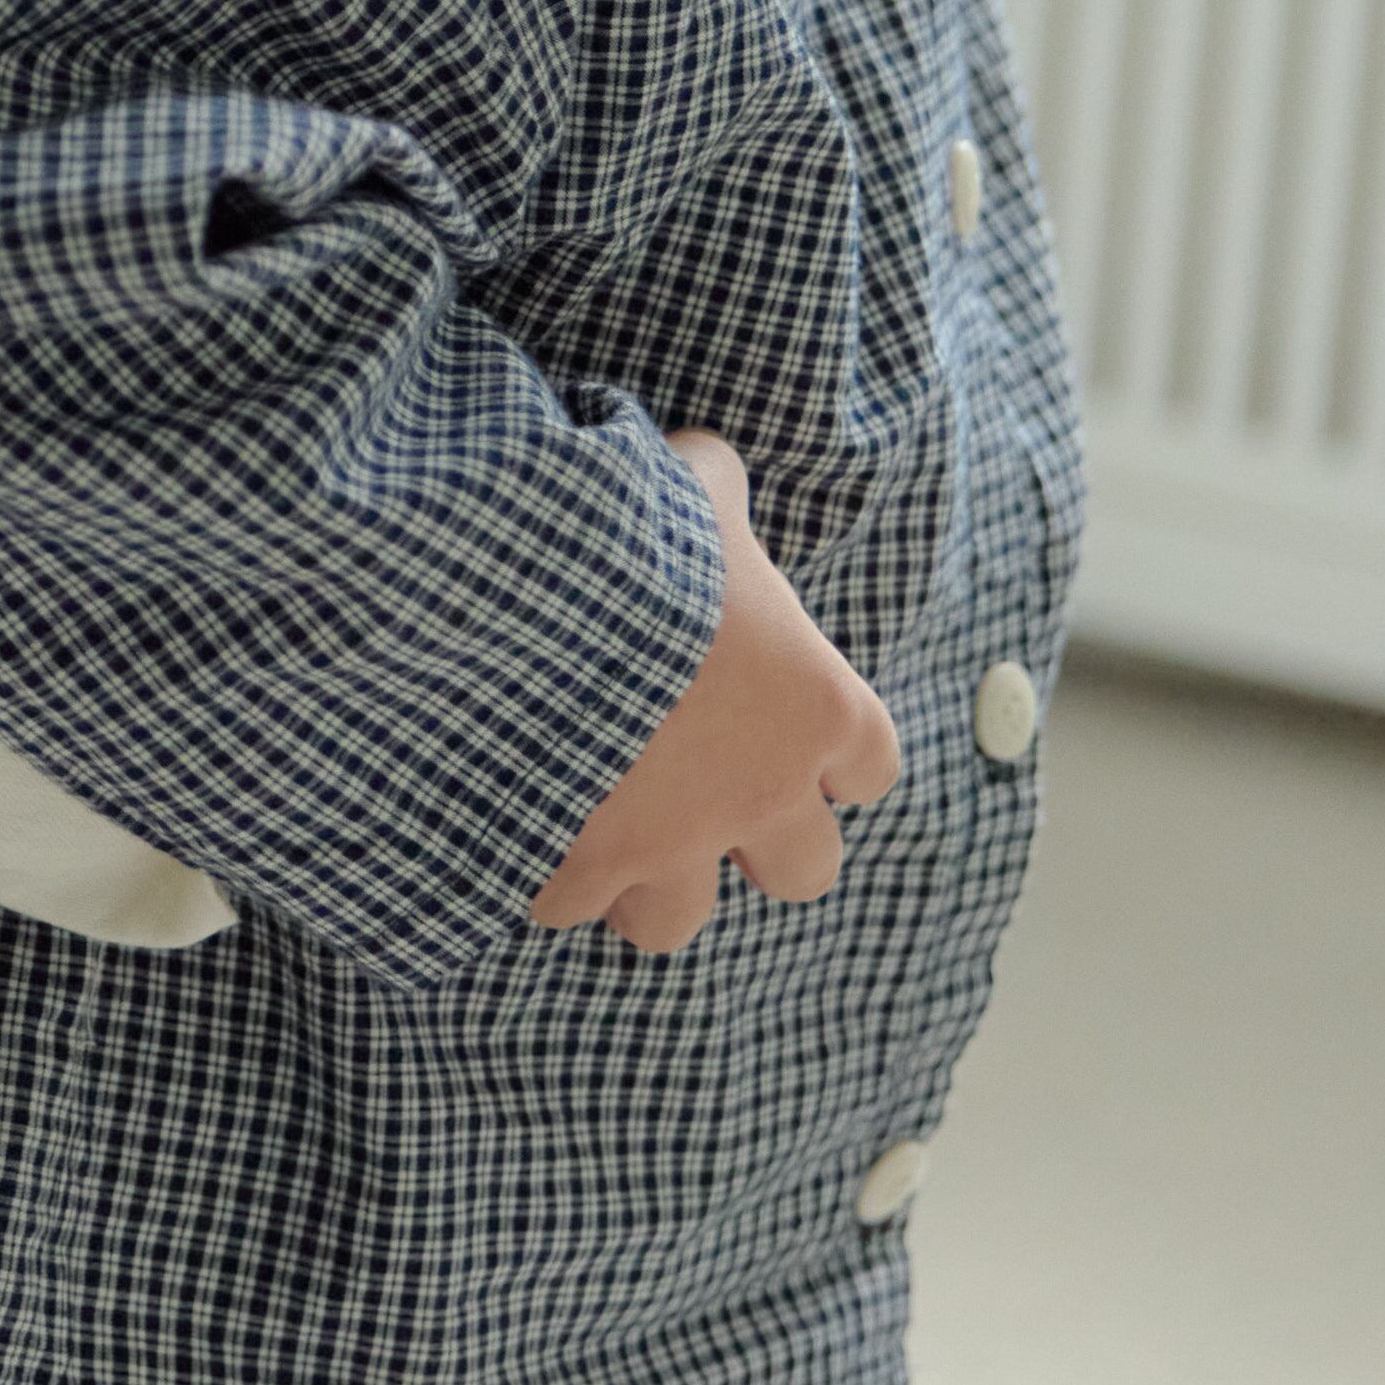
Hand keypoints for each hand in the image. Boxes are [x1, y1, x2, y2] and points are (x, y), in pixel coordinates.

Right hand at [528, 434, 900, 954]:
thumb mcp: (695, 486)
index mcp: (816, 708)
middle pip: (808, 871)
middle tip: (696, 784)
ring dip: (643, 875)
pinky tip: (511, 814)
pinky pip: (565, 907)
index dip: (828, 749)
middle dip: (756, 837)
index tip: (781, 719)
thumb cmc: (629, 530)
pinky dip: (540, 874)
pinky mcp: (577, 870)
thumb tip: (706, 468)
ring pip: (678, 917)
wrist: (518, 590)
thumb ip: (719, 491)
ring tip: (595, 814)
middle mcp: (761, 793)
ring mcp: (668, 845)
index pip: (873, 767)